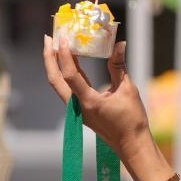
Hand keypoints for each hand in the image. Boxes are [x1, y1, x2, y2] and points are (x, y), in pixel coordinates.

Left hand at [43, 36, 155, 172]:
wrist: (131, 144)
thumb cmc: (132, 120)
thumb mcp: (128, 90)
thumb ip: (119, 67)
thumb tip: (119, 44)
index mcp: (88, 102)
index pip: (70, 74)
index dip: (65, 55)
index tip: (63, 37)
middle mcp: (77, 106)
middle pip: (55, 79)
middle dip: (49, 57)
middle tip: (49, 37)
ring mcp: (77, 110)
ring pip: (58, 84)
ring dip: (55, 64)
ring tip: (55, 46)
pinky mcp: (80, 110)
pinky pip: (68, 88)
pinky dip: (66, 73)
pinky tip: (72, 61)